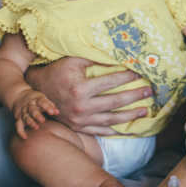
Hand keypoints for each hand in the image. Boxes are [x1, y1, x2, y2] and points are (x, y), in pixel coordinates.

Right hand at [10, 89, 57, 138]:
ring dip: (30, 122)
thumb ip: (50, 106)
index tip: (52, 113)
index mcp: (36, 99)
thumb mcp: (43, 99)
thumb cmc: (36, 100)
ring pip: (25, 117)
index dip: (47, 107)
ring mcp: (23, 112)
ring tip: (36, 127)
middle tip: (43, 120)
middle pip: (32, 110)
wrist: (19, 96)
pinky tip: (25, 137)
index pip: (41, 102)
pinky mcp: (18, 118)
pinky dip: (20, 131)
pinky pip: (18, 125)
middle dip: (37, 115)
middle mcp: (28, 106)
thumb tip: (57, 112)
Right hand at [25, 57, 151, 135]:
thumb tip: (117, 55)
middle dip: (135, 96)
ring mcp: (80, 120)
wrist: (35, 93)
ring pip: (111, 119)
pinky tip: (127, 129)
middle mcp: (81, 106)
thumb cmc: (56, 72)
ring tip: (144, 111)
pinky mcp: (78, 127)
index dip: (127, 76)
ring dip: (130, 115)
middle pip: (115, 101)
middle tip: (150, 92)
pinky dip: (114, 130)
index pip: (111, 82)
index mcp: (80, 88)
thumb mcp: (72, 60)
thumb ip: (94, 59)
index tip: (141, 73)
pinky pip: (100, 131)